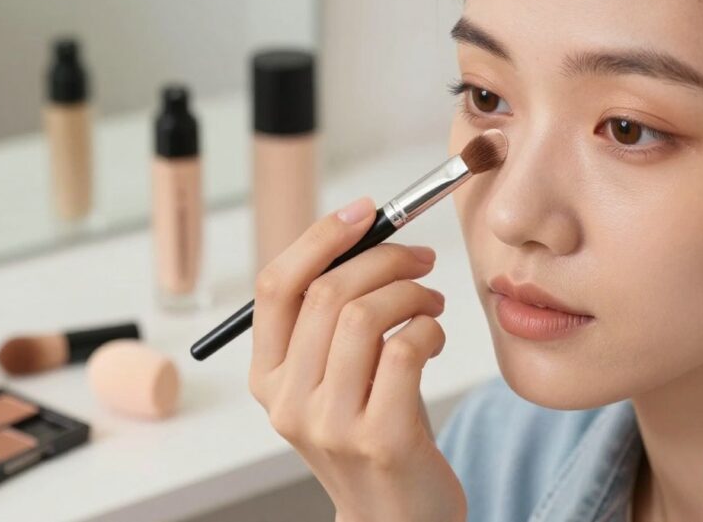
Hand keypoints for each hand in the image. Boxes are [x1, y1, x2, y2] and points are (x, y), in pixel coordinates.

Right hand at [248, 196, 466, 521]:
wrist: (394, 518)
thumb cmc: (372, 431)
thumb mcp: (334, 377)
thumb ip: (333, 317)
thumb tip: (366, 233)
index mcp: (267, 376)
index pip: (276, 286)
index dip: (321, 237)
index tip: (366, 211)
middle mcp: (287, 401)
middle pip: (327, 293)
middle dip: (386, 258)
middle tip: (421, 258)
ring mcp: (329, 424)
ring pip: (366, 316)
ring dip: (412, 292)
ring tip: (432, 302)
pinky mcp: (380, 439)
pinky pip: (405, 350)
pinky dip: (429, 328)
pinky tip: (435, 337)